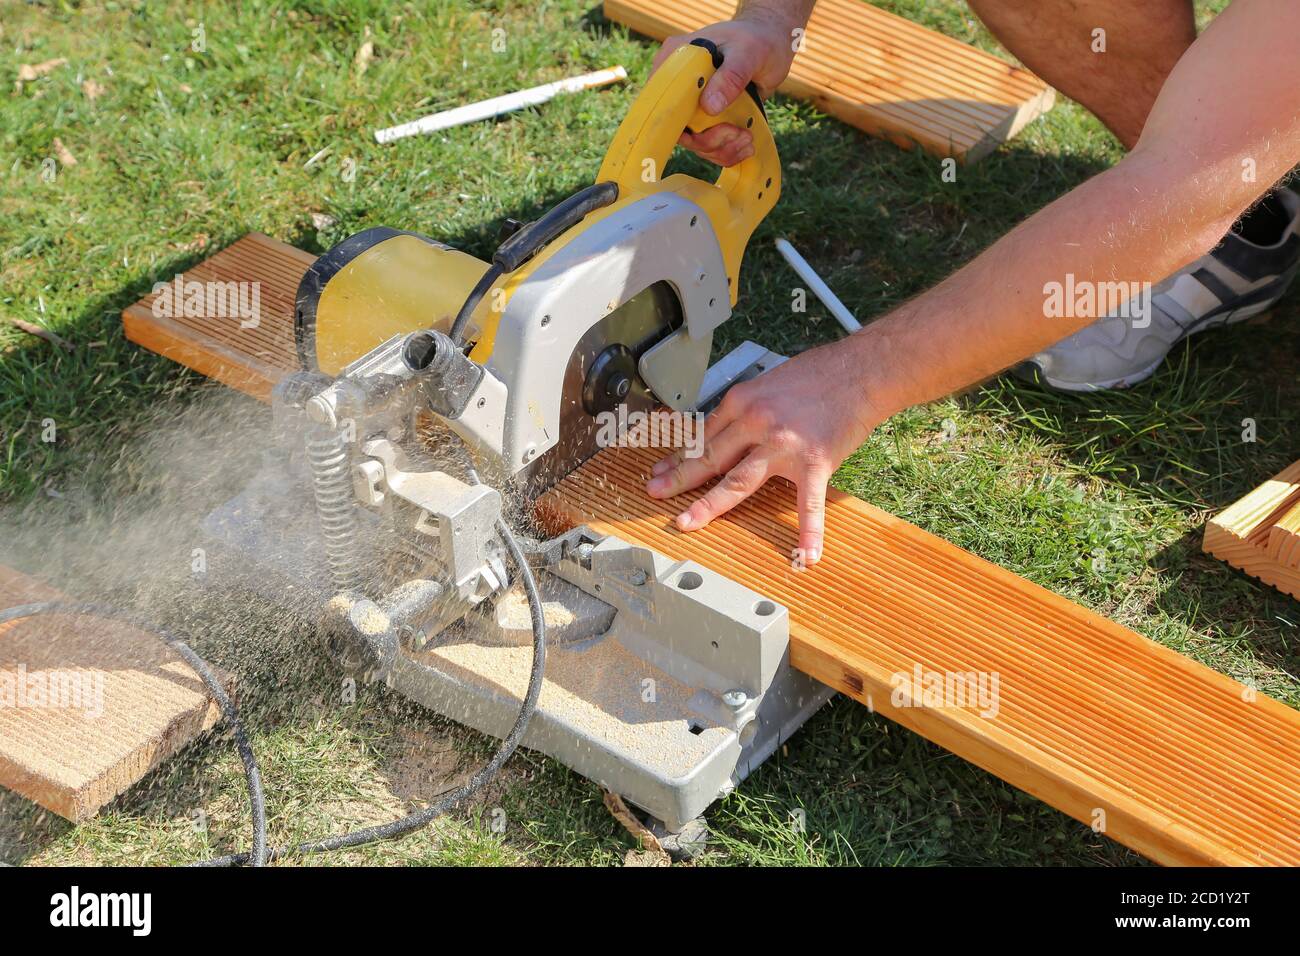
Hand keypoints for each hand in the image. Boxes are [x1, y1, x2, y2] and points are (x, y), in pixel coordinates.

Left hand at [645, 340, 881, 565]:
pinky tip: (805, 554)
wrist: (862, 370)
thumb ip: (749, 409)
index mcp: (742, 401)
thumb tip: (730, 431)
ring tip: (687, 523)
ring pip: (736, 480)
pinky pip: (808, 504)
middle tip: (655, 493)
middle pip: (708, 458)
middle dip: (677, 478)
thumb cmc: (820, 373)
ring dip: (708, 504)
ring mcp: (782, 445)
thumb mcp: (769, 383)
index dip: (680, 456)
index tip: (662, 469)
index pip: (703, 435)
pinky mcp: (813, 462)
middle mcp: (755, 422)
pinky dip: (808, 532)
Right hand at [651, 16, 799, 165]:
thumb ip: (731, 76)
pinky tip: (747, 144)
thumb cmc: (757, 40)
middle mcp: (678, 86)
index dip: (672, 123)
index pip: (657, 99)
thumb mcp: (748, 52)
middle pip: (677, 129)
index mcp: (674, 60)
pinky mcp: (707, 120)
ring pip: (695, 144)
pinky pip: (709, 148)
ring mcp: (692, 106)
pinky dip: (728, 152)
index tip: (703, 130)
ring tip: (748, 138)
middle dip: (708, 141)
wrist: (772, 45)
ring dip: (722, 149)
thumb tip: (709, 107)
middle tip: (739, 134)